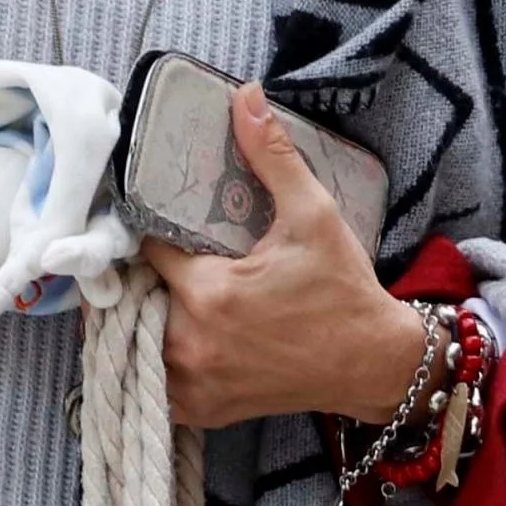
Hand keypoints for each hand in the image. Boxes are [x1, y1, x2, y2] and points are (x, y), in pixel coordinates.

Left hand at [140, 84, 416, 428]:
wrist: (374, 364)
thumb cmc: (343, 289)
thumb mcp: (312, 214)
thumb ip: (271, 156)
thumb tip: (246, 95)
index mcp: (209, 293)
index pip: (147, 250)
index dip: (149, 232)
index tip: (161, 222)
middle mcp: (190, 343)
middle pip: (131, 297)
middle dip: (140, 276)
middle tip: (158, 257)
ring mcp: (193, 384)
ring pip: (133, 342)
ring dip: (138, 318)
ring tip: (160, 293)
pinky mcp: (203, 410)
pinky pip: (152, 384)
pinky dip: (152, 362)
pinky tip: (173, 335)